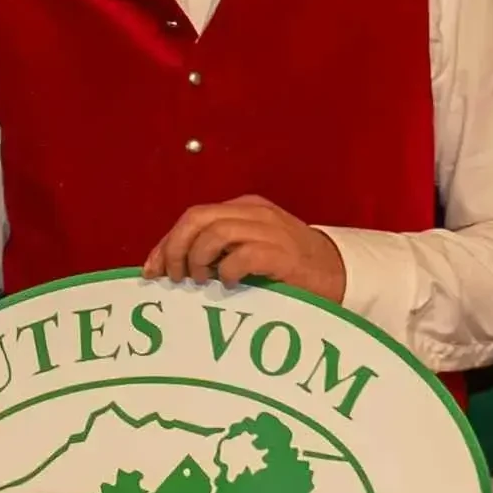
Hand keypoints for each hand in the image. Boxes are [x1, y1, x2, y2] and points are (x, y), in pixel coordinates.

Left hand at [149, 199, 346, 299]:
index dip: (166, 243)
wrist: (340, 275)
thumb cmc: (289, 270)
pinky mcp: (282, 254)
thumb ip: (219, 250)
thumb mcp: (251, 250)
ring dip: (199, 260)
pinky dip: (227, 272)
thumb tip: (172, 267)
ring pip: (213, 233)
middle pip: (196, 219)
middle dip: (175, 249)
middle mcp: (254, 213)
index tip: (152, 270)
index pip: (193, 217)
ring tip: (204, 281)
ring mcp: (270, 231)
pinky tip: (231, 284)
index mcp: (245, 209)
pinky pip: (240, 256)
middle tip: (176, 277)